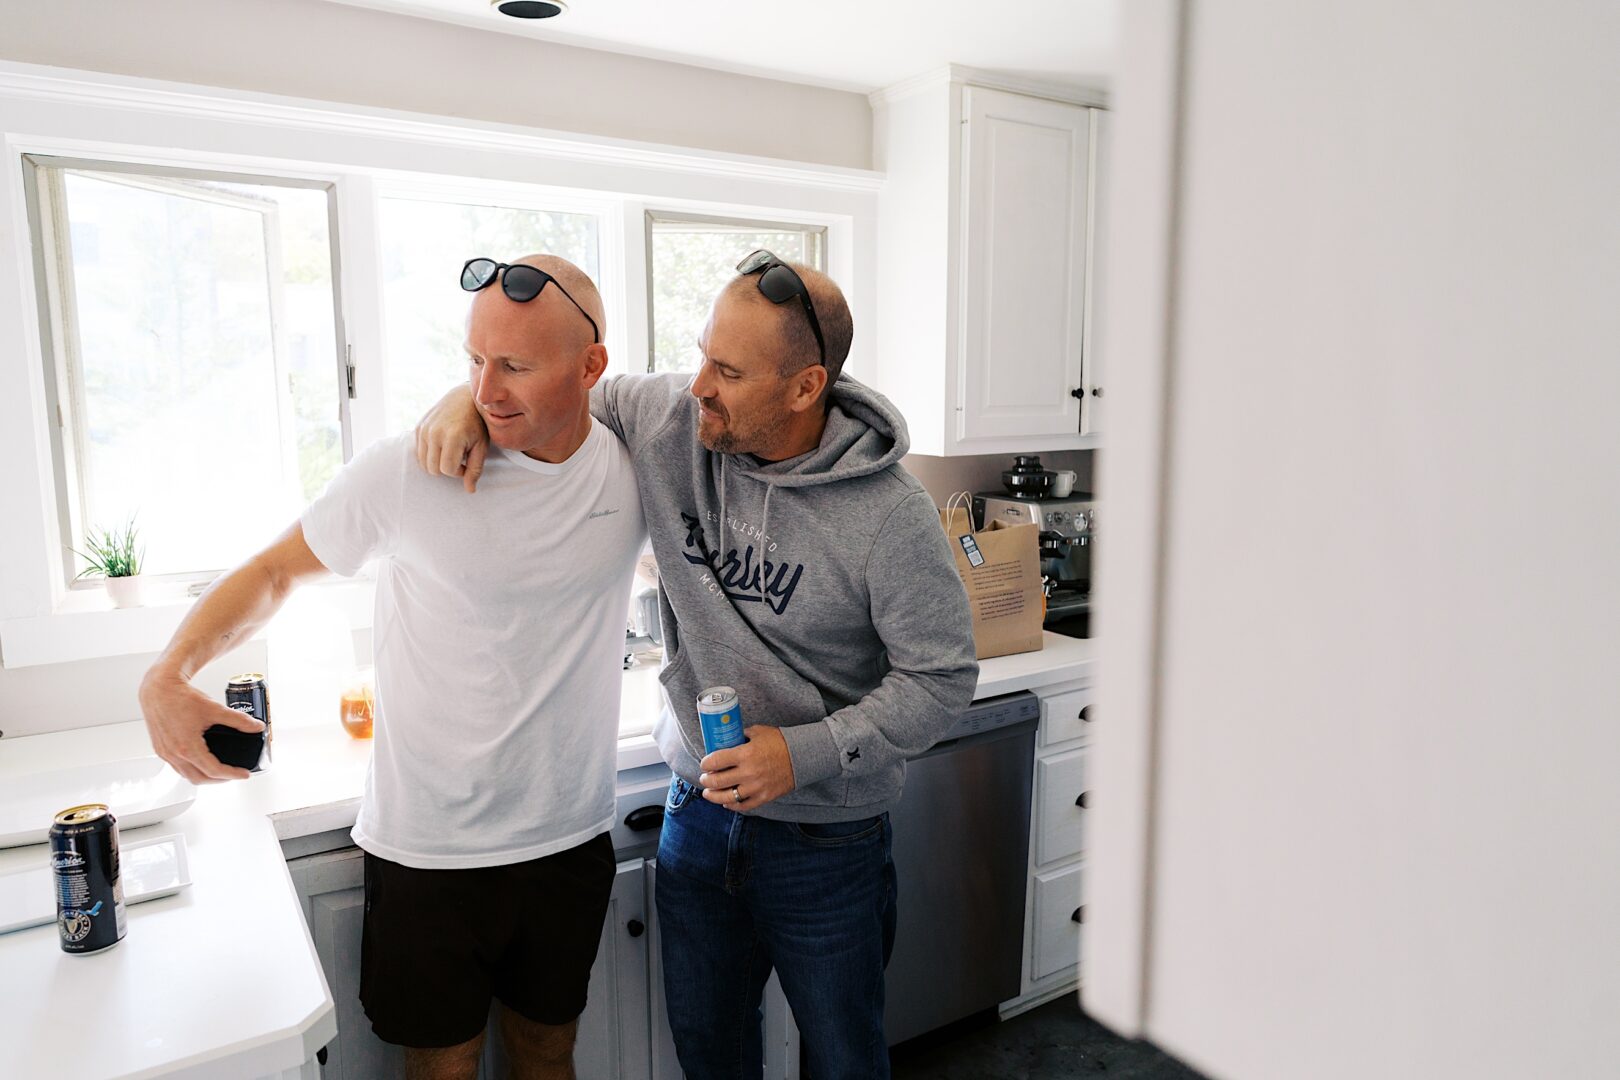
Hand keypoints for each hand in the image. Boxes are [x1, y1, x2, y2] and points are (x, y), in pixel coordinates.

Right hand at [137, 667, 262, 783]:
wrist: (158, 689)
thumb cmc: (180, 698)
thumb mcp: (215, 709)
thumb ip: (238, 720)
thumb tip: (256, 726)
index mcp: (187, 747)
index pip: (213, 770)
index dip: (232, 774)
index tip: (244, 774)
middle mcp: (174, 754)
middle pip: (199, 779)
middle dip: (219, 780)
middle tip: (233, 774)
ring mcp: (165, 753)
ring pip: (186, 775)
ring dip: (204, 776)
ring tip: (219, 770)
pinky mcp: (161, 749)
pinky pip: (177, 767)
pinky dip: (192, 769)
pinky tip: (201, 761)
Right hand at [414, 384, 489, 492]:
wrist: (464, 398)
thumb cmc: (477, 424)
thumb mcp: (482, 446)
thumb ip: (475, 469)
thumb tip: (470, 491)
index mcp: (452, 437)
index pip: (447, 470)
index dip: (459, 472)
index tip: (467, 463)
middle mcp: (434, 433)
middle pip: (433, 469)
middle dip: (447, 469)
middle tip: (460, 458)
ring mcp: (424, 429)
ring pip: (424, 463)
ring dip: (438, 463)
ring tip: (451, 453)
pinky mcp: (418, 428)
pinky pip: (419, 453)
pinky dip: (429, 456)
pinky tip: (442, 447)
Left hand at [699, 725, 796, 811]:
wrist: (802, 756)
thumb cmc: (780, 742)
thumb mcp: (758, 732)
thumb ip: (741, 736)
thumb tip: (727, 740)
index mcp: (745, 754)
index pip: (715, 761)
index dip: (705, 764)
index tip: (704, 764)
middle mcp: (748, 772)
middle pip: (717, 781)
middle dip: (706, 781)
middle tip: (704, 778)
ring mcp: (756, 787)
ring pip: (727, 797)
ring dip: (714, 796)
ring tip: (708, 793)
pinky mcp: (764, 797)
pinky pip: (743, 806)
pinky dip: (732, 805)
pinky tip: (726, 802)